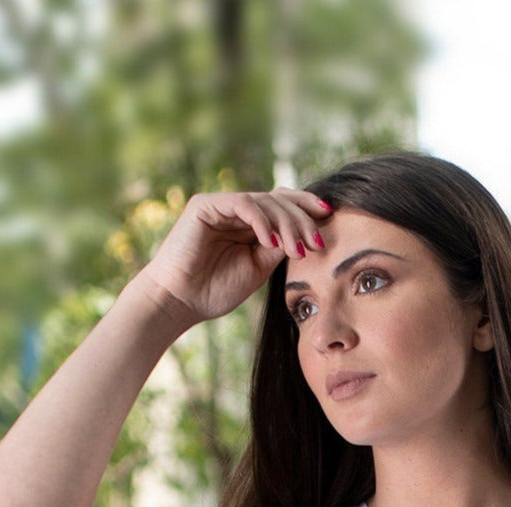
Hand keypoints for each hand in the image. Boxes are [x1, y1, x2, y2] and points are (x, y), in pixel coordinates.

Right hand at [131, 187, 333, 330]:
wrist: (180, 302)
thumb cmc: (214, 291)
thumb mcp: (258, 269)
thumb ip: (279, 248)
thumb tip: (306, 233)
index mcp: (249, 225)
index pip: (282, 206)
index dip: (306, 209)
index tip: (330, 218)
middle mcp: (236, 211)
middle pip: (278, 199)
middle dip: (302, 219)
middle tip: (317, 241)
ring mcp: (220, 205)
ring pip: (264, 201)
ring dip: (286, 224)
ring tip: (297, 249)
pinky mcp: (205, 205)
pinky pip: (242, 204)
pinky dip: (261, 220)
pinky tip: (272, 241)